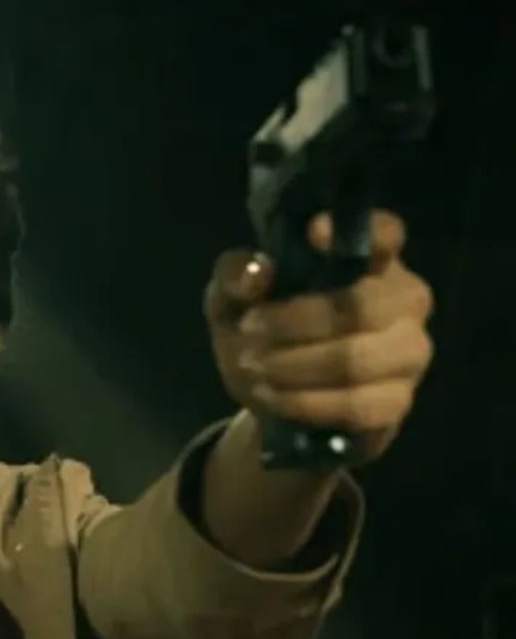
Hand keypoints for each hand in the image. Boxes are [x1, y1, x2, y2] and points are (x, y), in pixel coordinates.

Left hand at [204, 209, 434, 465]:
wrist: (269, 395)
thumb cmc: (259, 328)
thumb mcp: (230, 298)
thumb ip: (235, 277)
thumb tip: (259, 274)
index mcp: (370, 261)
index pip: (387, 234)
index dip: (363, 233)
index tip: (313, 233)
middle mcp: (403, 299)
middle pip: (362, 306)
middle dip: (294, 321)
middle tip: (249, 330)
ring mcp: (408, 351)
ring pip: (356, 360)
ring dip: (294, 366)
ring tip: (254, 367)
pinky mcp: (398, 400)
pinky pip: (357, 405)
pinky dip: (305, 402)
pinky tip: (273, 395)